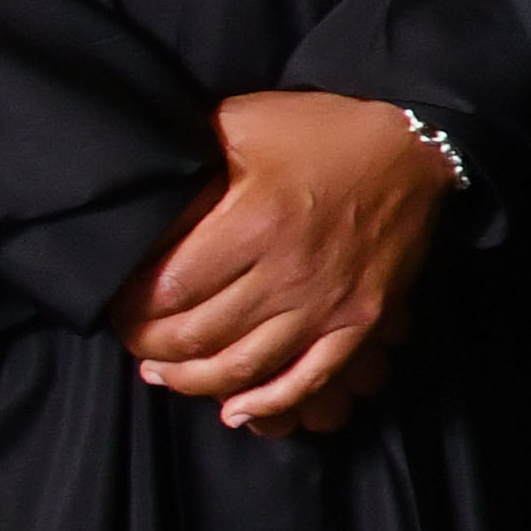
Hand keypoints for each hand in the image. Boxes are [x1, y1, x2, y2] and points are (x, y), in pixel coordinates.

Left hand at [122, 93, 449, 434]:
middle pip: (197, 336)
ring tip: (165, 372)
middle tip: (134, 340)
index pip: (166, 292)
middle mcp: (287, 273)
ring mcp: (326, 304)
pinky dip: (267, 401)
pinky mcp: (358, 320)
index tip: (117, 305)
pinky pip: (308, 378)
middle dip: (151, 347)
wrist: (413, 146)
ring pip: (243, 367)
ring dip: (193, 380)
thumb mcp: (243, 120)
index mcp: (252, 223)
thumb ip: (188, 155)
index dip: (130, 308)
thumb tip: (138, 192)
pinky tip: (234, 410)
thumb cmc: (321, 131)